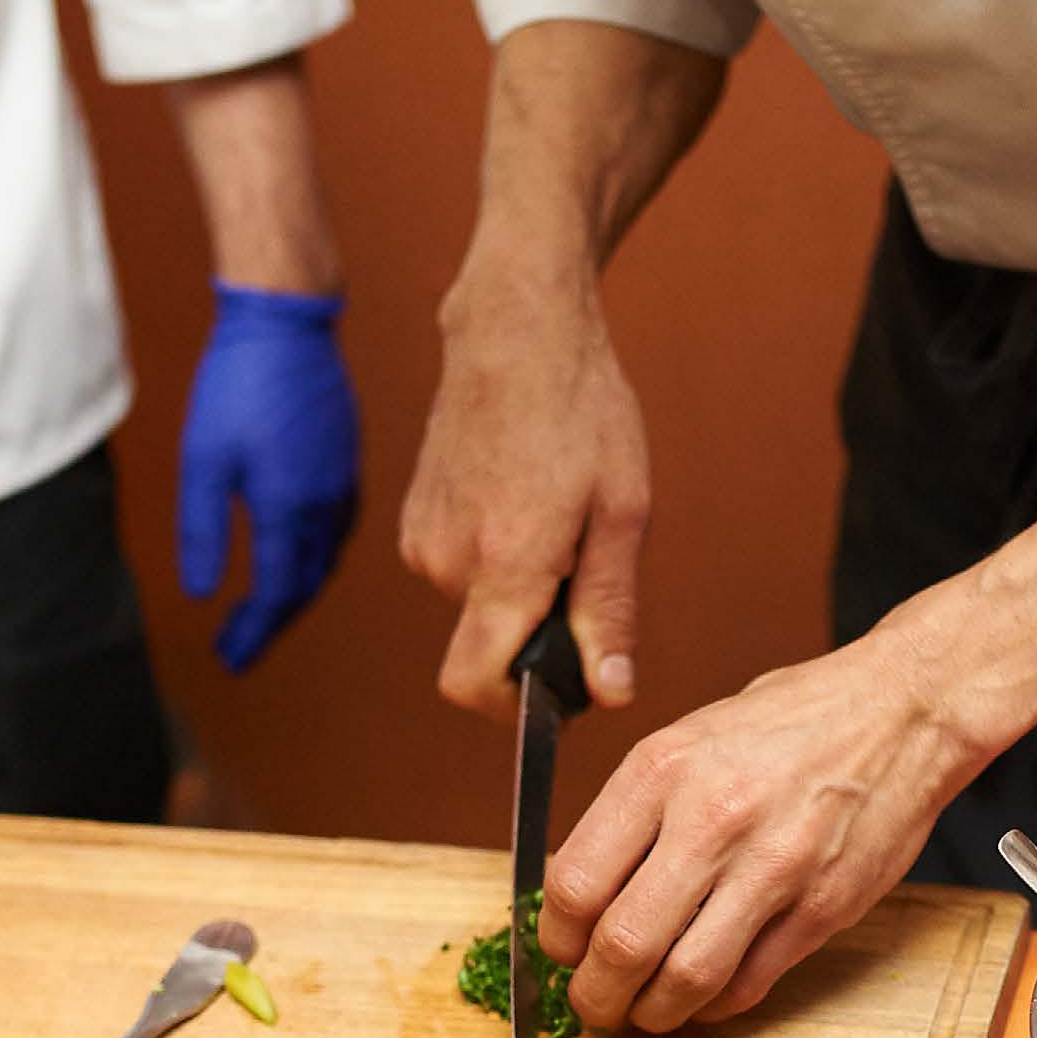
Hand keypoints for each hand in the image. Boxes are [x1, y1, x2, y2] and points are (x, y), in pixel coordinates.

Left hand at [177, 284, 359, 672]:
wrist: (288, 320)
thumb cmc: (238, 383)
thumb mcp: (204, 460)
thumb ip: (202, 531)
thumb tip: (201, 593)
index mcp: (289, 509)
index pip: (276, 594)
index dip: (252, 633)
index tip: (229, 660)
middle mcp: (325, 506)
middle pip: (304, 587)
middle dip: (271, 623)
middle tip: (238, 649)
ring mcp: (342, 484)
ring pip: (325, 562)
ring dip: (296, 594)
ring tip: (265, 613)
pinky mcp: (346, 464)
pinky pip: (338, 532)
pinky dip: (315, 560)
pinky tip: (298, 558)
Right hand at [400, 264, 647, 717]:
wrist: (516, 327)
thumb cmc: (581, 409)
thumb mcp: (622, 513)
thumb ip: (609, 612)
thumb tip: (608, 693)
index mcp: (504, 564)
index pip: (473, 685)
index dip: (515, 710)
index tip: (556, 692)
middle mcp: (448, 562)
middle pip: (488, 648)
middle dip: (534, 632)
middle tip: (580, 560)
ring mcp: (422, 539)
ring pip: (475, 609)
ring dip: (517, 588)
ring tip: (554, 514)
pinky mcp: (414, 521)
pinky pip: (459, 572)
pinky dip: (494, 559)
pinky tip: (522, 499)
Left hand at [542, 623, 979, 1032]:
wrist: (901, 710)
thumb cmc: (793, 722)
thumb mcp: (691, 738)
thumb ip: (636, 812)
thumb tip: (586, 893)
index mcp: (662, 771)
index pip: (575, 885)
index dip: (557, 939)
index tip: (564, 951)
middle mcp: (711, 820)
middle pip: (622, 946)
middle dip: (595, 996)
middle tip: (594, 1004)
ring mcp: (772, 869)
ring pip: (685, 979)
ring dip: (653, 1014)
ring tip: (645, 1012)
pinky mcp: (821, 908)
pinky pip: (748, 983)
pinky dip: (714, 1005)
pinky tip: (704, 994)